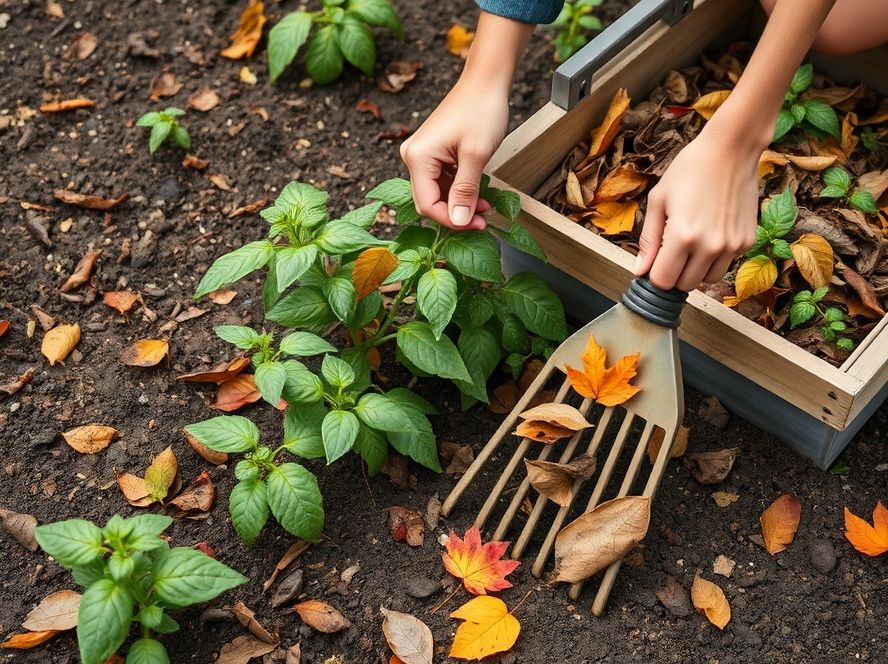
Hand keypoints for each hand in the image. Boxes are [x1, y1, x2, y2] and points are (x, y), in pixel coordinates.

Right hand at [400, 78, 508, 230]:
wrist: (485, 81)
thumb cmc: (482, 110)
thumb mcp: (476, 154)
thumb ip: (465, 191)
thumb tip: (457, 222)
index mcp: (418, 158)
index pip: (427, 205)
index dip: (451, 220)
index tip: (478, 225)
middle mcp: (413, 157)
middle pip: (429, 201)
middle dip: (456, 214)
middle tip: (484, 220)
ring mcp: (421, 154)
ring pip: (437, 193)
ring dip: (460, 204)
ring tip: (486, 206)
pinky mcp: (432, 153)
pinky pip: (442, 181)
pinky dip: (460, 190)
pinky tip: (478, 193)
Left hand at [633, 128, 760, 291]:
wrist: (731, 150)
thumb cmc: (690, 170)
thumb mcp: (659, 201)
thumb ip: (648, 239)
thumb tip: (639, 271)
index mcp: (682, 237)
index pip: (663, 281)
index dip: (655, 274)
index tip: (655, 262)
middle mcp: (709, 246)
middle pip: (685, 285)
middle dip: (674, 273)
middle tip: (672, 250)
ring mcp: (732, 246)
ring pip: (707, 280)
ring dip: (696, 270)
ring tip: (692, 243)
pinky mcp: (747, 241)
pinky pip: (726, 265)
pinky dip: (715, 258)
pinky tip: (711, 234)